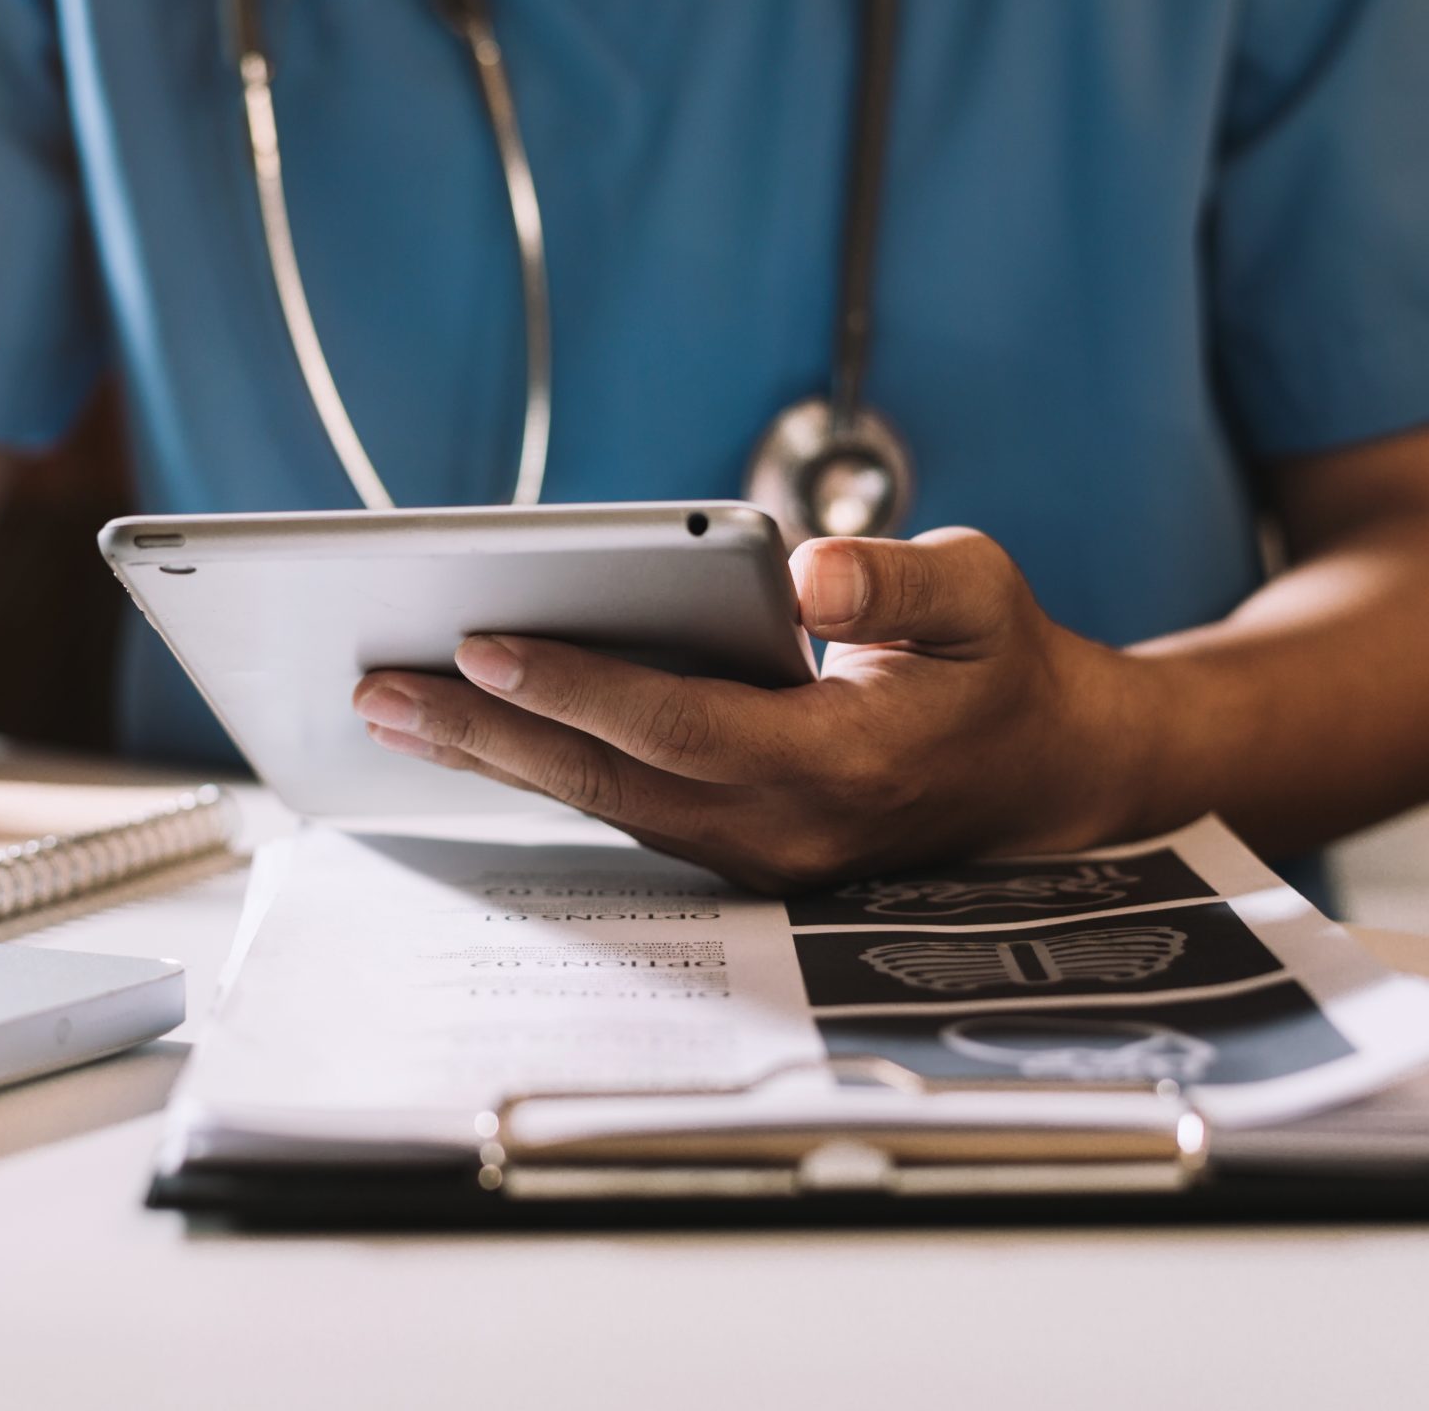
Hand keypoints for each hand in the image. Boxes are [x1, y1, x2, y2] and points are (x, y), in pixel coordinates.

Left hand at [350, 529, 1152, 892]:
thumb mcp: (981, 597)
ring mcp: (757, 854)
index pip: (682, 726)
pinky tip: (474, 726)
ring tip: (394, 703)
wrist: (1047, 774)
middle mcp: (788, 829)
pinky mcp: (735, 848)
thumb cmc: (1003, 668)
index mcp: (844, 764)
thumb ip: (898, 586)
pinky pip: (621, 806)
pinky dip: (543, 764)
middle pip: (610, 780)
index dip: (579, 685)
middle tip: (381, 686)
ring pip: (603, 802)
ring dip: (496, 754)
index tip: (485, 643)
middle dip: (488, 732)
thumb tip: (810, 575)